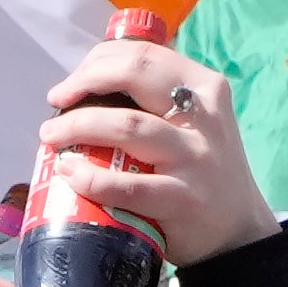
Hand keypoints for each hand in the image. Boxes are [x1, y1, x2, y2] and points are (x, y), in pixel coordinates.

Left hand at [33, 32, 278, 267]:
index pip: (145, 55)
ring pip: (127, 125)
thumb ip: (156, 101)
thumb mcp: (193, 122)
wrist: (237, 232)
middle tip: (56, 100)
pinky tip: (69, 173)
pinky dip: (91, 178)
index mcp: (204, 87)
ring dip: (78, 126)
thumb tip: (89, 87)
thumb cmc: (201, 170)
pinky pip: (127, 185)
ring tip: (50, 135)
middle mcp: (203, 116)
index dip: (97, 61)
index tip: (71, 83)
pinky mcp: (181, 199)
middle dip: (84, 81)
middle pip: (135, 74)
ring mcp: (194, 158)